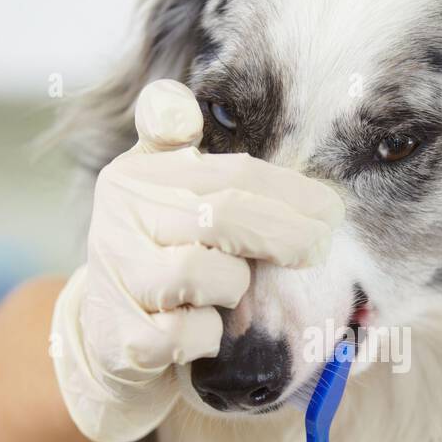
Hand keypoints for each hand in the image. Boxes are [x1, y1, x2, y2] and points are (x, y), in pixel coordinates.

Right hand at [51, 79, 344, 441]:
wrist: (112, 340)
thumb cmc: (157, 256)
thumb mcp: (162, 193)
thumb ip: (173, 142)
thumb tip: (176, 101)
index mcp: (135, 177)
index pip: (229, 173)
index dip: (288, 191)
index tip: (328, 208)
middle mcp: (117, 220)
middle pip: (222, 215)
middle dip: (282, 235)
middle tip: (315, 250)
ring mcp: (116, 279)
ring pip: (202, 274)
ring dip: (231, 290)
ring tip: (227, 295)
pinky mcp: (123, 339)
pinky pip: (187, 333)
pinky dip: (205, 337)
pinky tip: (203, 334)